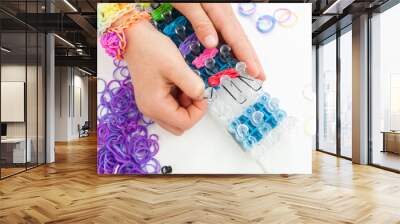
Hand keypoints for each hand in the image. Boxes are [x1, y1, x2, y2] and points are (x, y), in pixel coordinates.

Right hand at [124, 20, 206, 134]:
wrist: (134, 38)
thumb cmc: (151, 50)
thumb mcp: (176, 66)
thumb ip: (192, 84)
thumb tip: (202, 95)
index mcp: (155, 106)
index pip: (185, 123)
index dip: (199, 111)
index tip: (202, 93)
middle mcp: (150, 110)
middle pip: (180, 125)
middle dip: (192, 110)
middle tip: (193, 90)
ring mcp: (150, 106)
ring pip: (176, 118)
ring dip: (186, 105)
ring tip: (185, 83)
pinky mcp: (152, 99)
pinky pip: (171, 108)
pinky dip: (180, 100)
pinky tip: (179, 83)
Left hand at [172, 3, 265, 80]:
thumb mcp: (187, 4)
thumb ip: (200, 22)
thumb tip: (213, 44)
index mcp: (219, 11)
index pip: (236, 38)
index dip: (246, 57)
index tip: (256, 72)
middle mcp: (224, 12)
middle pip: (241, 38)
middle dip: (252, 58)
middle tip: (261, 76)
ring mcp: (220, 12)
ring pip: (236, 35)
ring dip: (244, 53)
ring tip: (252, 68)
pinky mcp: (215, 12)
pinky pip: (228, 32)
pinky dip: (233, 45)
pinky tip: (233, 53)